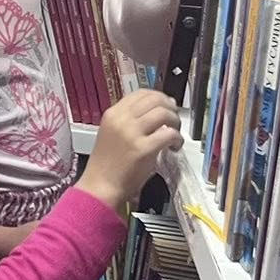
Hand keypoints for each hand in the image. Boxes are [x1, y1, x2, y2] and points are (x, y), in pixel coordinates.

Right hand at [80, 90, 181, 213]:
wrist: (101, 185)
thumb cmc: (107, 164)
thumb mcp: (112, 133)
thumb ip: (128, 121)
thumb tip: (154, 113)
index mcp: (112, 114)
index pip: (140, 93)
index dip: (158, 96)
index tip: (166, 105)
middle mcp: (121, 120)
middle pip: (155, 100)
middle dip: (170, 108)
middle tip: (174, 120)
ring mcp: (132, 133)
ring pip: (164, 113)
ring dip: (175, 122)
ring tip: (174, 134)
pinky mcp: (143, 149)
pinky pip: (169, 134)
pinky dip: (177, 139)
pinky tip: (174, 147)